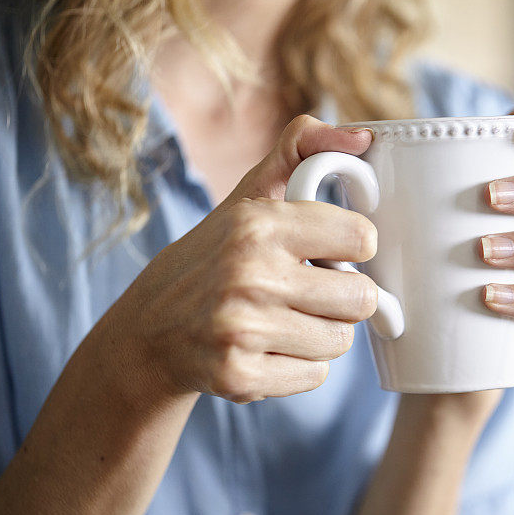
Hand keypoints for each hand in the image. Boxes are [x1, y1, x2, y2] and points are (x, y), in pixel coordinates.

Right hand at [110, 115, 377, 402]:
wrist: (150, 331)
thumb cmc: (212, 257)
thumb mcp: (247, 197)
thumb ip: (300, 151)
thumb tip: (363, 138)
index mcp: (258, 225)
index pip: (362, 237)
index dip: (353, 246)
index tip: (332, 251)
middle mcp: (250, 276)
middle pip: (362, 298)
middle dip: (343, 296)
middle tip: (311, 292)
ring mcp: (242, 330)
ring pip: (341, 341)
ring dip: (322, 333)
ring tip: (285, 320)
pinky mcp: (240, 377)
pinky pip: (316, 375)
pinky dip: (300, 365)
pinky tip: (269, 349)